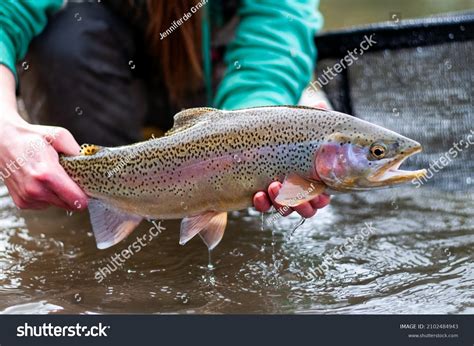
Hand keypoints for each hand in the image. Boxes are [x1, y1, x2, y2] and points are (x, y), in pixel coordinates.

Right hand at [0, 110, 87, 210]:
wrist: (3, 141)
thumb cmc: (31, 138)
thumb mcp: (59, 136)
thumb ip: (76, 150)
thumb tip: (89, 163)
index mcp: (47, 174)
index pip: (77, 199)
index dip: (86, 194)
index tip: (87, 187)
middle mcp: (36, 190)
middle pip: (70, 204)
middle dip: (73, 193)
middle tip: (69, 177)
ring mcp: (27, 198)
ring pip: (58, 205)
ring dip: (60, 194)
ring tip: (51, 176)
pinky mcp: (22, 203)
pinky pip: (45, 205)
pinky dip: (48, 196)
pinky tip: (41, 181)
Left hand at [252, 101, 330, 217]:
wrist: (260, 134)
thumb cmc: (288, 131)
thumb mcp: (300, 123)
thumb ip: (313, 116)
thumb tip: (321, 106)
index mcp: (313, 180)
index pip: (321, 198)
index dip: (320, 200)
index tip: (318, 194)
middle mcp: (297, 191)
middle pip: (304, 208)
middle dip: (300, 203)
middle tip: (293, 190)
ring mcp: (279, 195)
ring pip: (284, 209)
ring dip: (280, 202)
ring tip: (273, 186)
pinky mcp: (262, 195)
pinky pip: (263, 206)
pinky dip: (262, 203)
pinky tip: (258, 195)